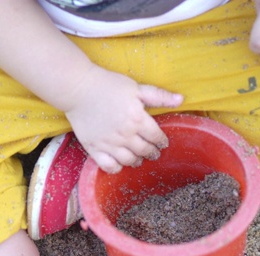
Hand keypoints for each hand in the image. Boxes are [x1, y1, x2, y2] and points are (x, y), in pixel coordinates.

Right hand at [65, 66, 182, 173]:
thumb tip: (181, 99)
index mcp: (137, 119)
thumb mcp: (136, 87)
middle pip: (144, 151)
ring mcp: (109, 143)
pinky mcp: (94, 148)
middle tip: (153, 153)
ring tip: (138, 158)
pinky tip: (119, 163)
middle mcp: (125, 134)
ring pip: (129, 161)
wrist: (78, 89)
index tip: (162, 143)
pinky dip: (117, 168)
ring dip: (137, 161)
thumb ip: (159, 96)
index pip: (156, 137)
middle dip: (152, 153)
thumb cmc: (108, 85)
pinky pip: (108, 166)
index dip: (162, 141)